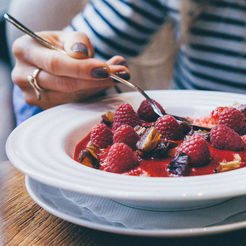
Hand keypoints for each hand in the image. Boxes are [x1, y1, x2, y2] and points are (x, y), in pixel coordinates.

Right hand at [11, 31, 130, 109]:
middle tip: (121, 75)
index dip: (82, 68)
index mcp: (25, 50)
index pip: (56, 63)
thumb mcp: (68, 37)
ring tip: (117, 78)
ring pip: (70, 96)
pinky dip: (91, 95)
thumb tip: (85, 55)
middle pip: (64, 83)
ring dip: (97, 88)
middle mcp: (22, 75)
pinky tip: (104, 85)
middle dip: (96, 80)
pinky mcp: (44, 107)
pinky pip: (71, 104)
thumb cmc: (60, 46)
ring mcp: (31, 95)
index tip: (106, 69)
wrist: (49, 62)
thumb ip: (79, 42)